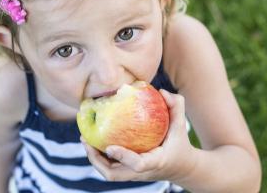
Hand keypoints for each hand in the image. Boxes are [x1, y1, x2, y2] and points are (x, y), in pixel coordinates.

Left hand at [81, 90, 196, 182]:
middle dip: (96, 160)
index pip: (137, 165)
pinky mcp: (128, 173)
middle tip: (86, 140)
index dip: (123, 156)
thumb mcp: (181, 125)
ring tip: (84, 138)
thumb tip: (161, 91)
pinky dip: (99, 155)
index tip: (110, 146)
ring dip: (94, 158)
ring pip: (108, 172)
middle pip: (114, 174)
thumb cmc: (180, 144)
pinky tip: (92, 138)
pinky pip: (109, 166)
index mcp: (155, 162)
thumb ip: (176, 107)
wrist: (182, 168)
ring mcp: (133, 175)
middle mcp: (141, 172)